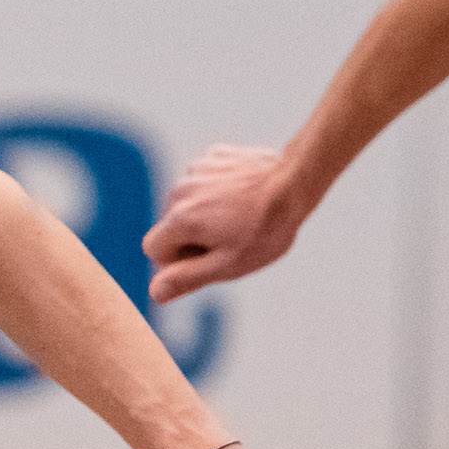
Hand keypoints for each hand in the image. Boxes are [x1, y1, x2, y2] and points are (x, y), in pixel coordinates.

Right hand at [142, 144, 298, 301]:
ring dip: (205, 213)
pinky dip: (218, 191)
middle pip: (171, 224)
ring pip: (189, 202)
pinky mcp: (214, 156)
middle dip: (192, 236)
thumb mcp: (227, 265)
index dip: (177, 261)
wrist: (295, 183)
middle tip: (230, 240)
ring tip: (240, 218)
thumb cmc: (265, 231)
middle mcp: (180, 191)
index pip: (153, 249)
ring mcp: (197, 170)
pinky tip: (244, 197)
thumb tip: (155, 292)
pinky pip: (204, 181)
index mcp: (180, 219)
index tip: (207, 258)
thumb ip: (187, 279)